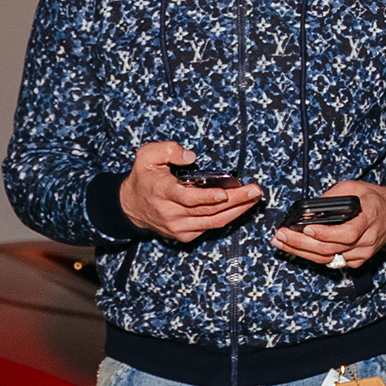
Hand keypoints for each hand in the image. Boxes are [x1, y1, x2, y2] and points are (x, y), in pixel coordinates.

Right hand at [119, 144, 262, 243]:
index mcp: (162, 192)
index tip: (225, 192)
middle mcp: (171, 213)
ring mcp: (179, 227)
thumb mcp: (148, 155)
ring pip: (214, 221)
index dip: (207, 196)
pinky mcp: (185, 235)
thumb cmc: (144, 177)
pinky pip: (211, 227)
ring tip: (254, 199)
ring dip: (237, 211)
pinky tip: (240, 207)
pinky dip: (228, 217)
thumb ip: (168, 150)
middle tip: (254, 191)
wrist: (131, 206)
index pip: (187, 198)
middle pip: (208, 209)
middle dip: (235, 200)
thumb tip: (191, 156)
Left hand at [273, 178, 385, 271]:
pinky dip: (312, 256)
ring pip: (328, 259)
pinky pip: (332, 262)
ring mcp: (362, 253)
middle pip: (331, 249)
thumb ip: (332, 197)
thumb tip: (309, 210)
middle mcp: (367, 240)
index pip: (347, 233)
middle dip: (301, 243)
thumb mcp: (353, 187)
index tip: (306, 228)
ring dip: (301, 252)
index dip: (325, 233)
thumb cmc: (371, 198)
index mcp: (369, 218)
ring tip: (281, 243)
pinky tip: (297, 249)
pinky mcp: (357, 261)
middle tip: (281, 236)